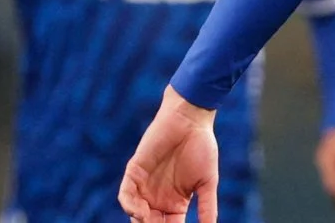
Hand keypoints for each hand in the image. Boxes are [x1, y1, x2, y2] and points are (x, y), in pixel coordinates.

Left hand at [118, 86, 219, 222]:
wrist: (190, 121)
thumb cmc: (202, 148)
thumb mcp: (208, 182)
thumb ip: (207, 207)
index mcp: (175, 203)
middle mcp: (157, 198)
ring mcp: (144, 186)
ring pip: (135, 213)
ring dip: (141, 221)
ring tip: (149, 222)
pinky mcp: (134, 172)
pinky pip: (126, 194)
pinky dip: (129, 205)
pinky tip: (140, 212)